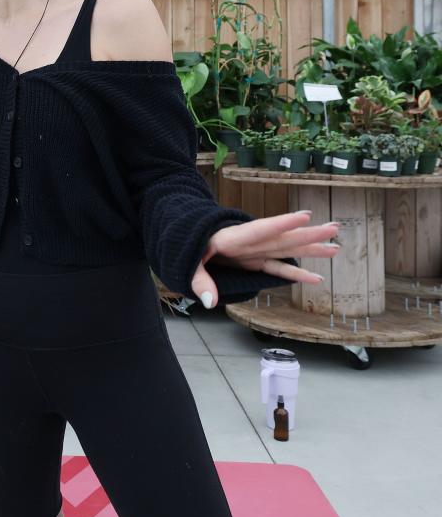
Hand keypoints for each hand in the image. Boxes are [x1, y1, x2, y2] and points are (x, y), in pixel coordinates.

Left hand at [192, 211, 339, 307]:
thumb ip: (199, 280)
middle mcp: (247, 244)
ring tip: (336, 246)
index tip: (304, 215)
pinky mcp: (253, 262)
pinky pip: (278, 268)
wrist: (181, 239)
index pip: (258, 230)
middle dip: (308, 235)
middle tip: (336, 228)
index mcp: (230, 239)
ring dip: (310, 249)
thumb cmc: (184, 248)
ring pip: (286, 250)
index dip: (280, 223)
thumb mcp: (185, 263)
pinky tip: (317, 277)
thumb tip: (209, 301)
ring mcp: (252, 253)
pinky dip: (296, 273)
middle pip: (281, 239)